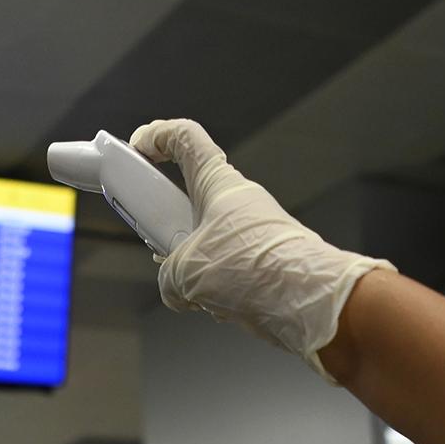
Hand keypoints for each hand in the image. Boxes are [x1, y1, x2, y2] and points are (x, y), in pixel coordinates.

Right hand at [130, 119, 391, 380]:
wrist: (307, 302)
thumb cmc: (255, 270)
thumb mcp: (186, 271)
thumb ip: (168, 274)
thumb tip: (172, 287)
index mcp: (218, 183)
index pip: (185, 139)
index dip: (157, 137)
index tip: (137, 150)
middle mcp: (237, 202)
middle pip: (190, 199)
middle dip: (167, 228)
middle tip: (156, 245)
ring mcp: (251, 232)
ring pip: (205, 242)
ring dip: (191, 265)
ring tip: (191, 288)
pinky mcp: (263, 262)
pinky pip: (225, 270)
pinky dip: (214, 288)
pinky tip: (216, 306)